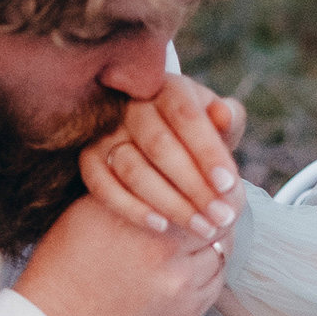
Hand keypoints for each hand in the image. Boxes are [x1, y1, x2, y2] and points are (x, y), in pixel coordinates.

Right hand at [15, 193, 227, 315]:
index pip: (203, 187)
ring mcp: (181, 286)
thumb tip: (173, 166)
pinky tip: (190, 264)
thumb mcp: (91, 210)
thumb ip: (137, 186)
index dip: (210, 181)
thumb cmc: (67, 265)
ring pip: (223, 251)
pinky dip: (209, 270)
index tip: (211, 178)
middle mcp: (166, 250)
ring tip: (198, 235)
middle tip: (212, 204)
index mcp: (142, 216)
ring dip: (215, 241)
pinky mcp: (187, 313)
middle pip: (220, 219)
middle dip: (218, 210)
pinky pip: (216, 283)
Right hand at [81, 75, 247, 243]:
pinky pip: (102, 185)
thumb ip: (228, 121)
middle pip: (159, 146)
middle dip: (194, 186)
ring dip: (170, 203)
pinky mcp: (88, 158)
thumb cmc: (197, 139)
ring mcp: (105, 132)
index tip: (228, 186)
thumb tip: (225, 114)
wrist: (161, 155)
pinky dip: (132, 209)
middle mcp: (131, 104)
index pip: (187, 116)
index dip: (208, 152)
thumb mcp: (217, 127)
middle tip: (221, 217)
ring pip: (132, 169)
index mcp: (168, 88)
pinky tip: (162, 226)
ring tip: (201, 227)